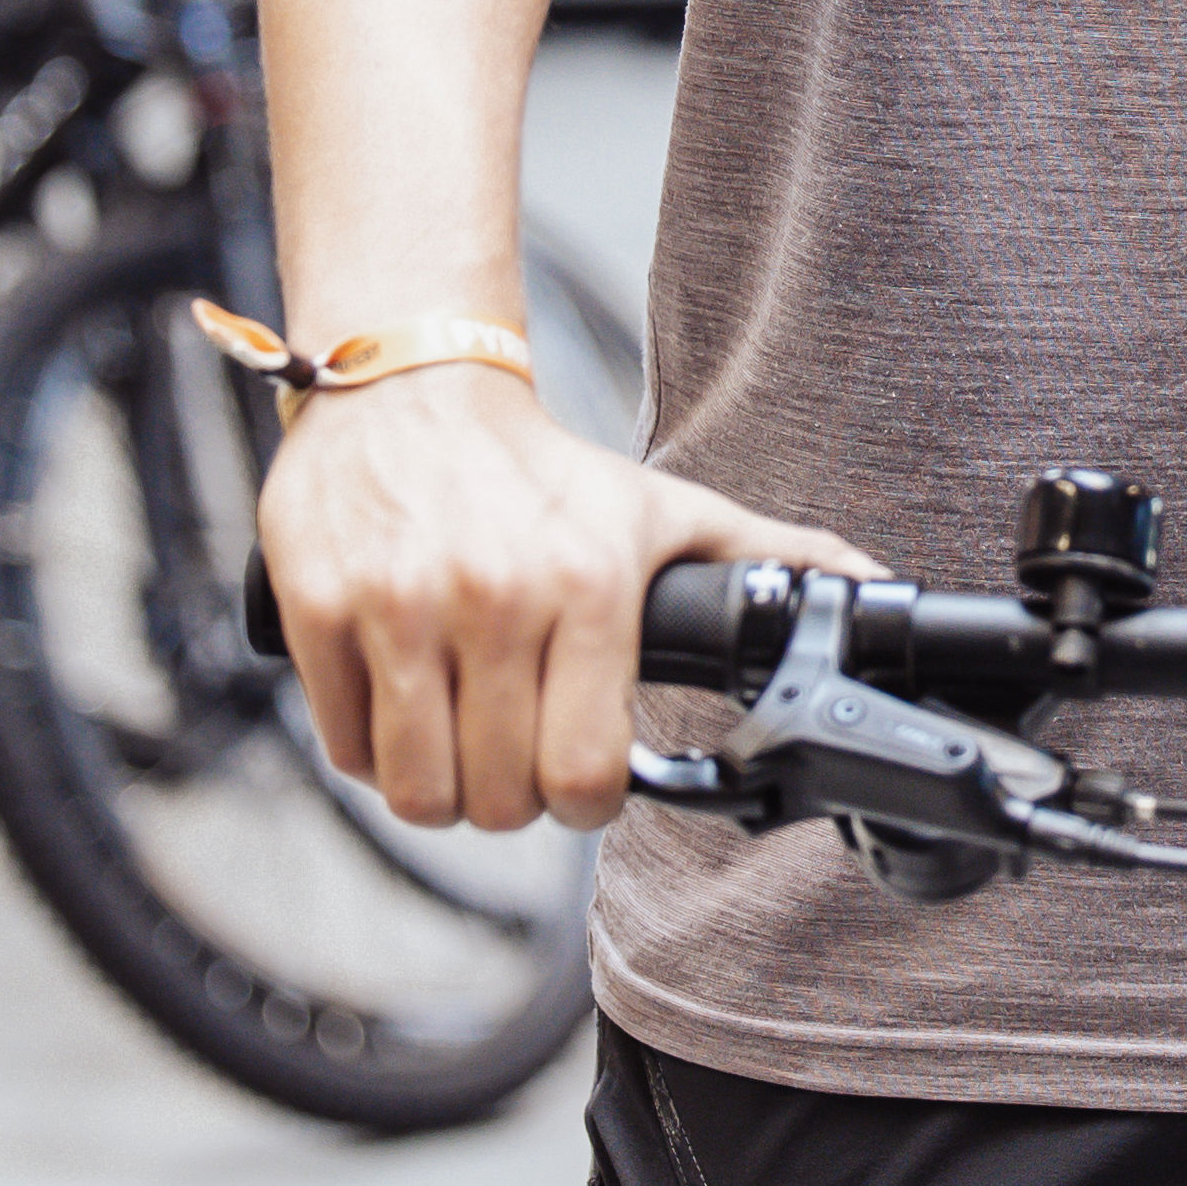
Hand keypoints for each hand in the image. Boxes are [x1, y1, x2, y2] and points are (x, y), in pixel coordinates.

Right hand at [260, 362, 874, 837]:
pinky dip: (371, 751)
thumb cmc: (544, 470)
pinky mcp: (315, 607)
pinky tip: (401, 707)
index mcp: (586, 584)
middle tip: (514, 758)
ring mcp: (396, 605)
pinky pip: (344, 746)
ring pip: (416, 788)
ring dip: (440, 789)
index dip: (582, 801)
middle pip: (498, 798)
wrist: (407, 384)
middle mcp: (491, 597)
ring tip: (457, 742)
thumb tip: (872, 589)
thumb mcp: (665, 507)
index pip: (583, 775)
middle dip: (512, 800)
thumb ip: (772, 554)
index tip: (578, 778)